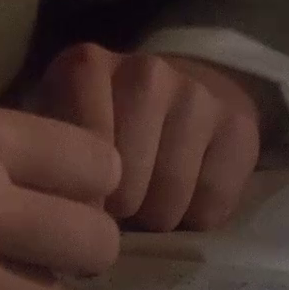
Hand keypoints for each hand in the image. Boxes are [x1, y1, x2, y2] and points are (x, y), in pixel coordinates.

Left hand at [31, 43, 262, 231]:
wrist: (179, 93)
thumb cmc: (106, 123)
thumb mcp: (60, 130)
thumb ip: (49, 164)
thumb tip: (61, 221)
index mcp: (86, 67)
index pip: (78, 159)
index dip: (79, 200)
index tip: (81, 205)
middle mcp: (145, 72)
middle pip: (125, 187)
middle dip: (120, 211)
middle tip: (119, 202)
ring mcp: (197, 94)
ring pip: (168, 201)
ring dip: (157, 217)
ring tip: (150, 198)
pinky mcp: (239, 124)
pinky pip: (212, 205)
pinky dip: (197, 217)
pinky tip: (187, 194)